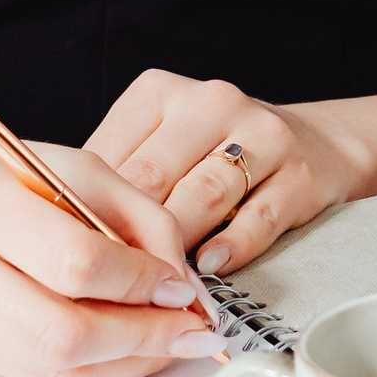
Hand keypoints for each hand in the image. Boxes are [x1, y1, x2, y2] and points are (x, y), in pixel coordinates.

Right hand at [0, 119, 224, 376]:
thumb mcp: (58, 164)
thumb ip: (131, 211)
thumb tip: (181, 284)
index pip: (76, 262)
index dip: (143, 281)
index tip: (181, 284)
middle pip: (65, 335)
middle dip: (144, 339)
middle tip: (191, 330)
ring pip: (54, 374)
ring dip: (127, 365)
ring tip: (166, 342)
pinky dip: (90, 372)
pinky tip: (118, 348)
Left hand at [86, 71, 372, 273]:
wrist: (314, 143)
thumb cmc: (210, 155)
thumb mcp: (157, 146)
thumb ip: (115, 178)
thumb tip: (63, 231)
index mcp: (160, 93)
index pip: (112, 155)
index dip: (90, 211)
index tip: (76, 254)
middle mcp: (211, 103)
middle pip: (154, 177)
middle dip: (130, 234)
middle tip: (109, 280)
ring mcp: (261, 135)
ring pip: (204, 195)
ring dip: (176, 244)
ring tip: (156, 283)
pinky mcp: (300, 174)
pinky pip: (259, 217)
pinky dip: (231, 247)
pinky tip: (209, 268)